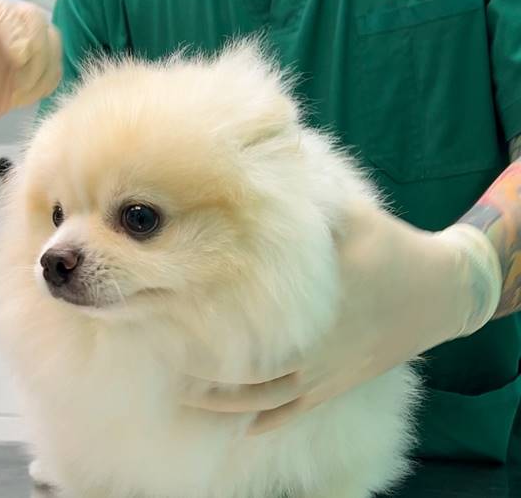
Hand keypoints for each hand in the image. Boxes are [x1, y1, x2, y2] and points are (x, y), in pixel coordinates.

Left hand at [0, 0, 60, 149]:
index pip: (3, 11)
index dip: (18, 32)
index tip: (18, 60)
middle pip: (35, 20)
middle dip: (38, 51)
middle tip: (21, 83)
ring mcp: (19, 47)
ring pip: (51, 42)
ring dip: (43, 71)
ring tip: (19, 94)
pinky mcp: (32, 69)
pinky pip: (53, 69)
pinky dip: (45, 85)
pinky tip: (22, 99)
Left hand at [181, 201, 501, 434]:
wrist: (439, 291)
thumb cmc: (392, 248)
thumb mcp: (352, 214)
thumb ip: (309, 199)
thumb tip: (261, 180)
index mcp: (309, 301)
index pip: (246, 314)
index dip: (205, 317)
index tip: (172, 314)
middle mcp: (312, 343)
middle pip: (247, 365)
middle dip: (204, 367)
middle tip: (167, 360)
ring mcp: (325, 369)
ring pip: (265, 395)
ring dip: (226, 401)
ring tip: (188, 397)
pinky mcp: (338, 383)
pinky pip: (297, 409)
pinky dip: (268, 420)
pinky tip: (242, 427)